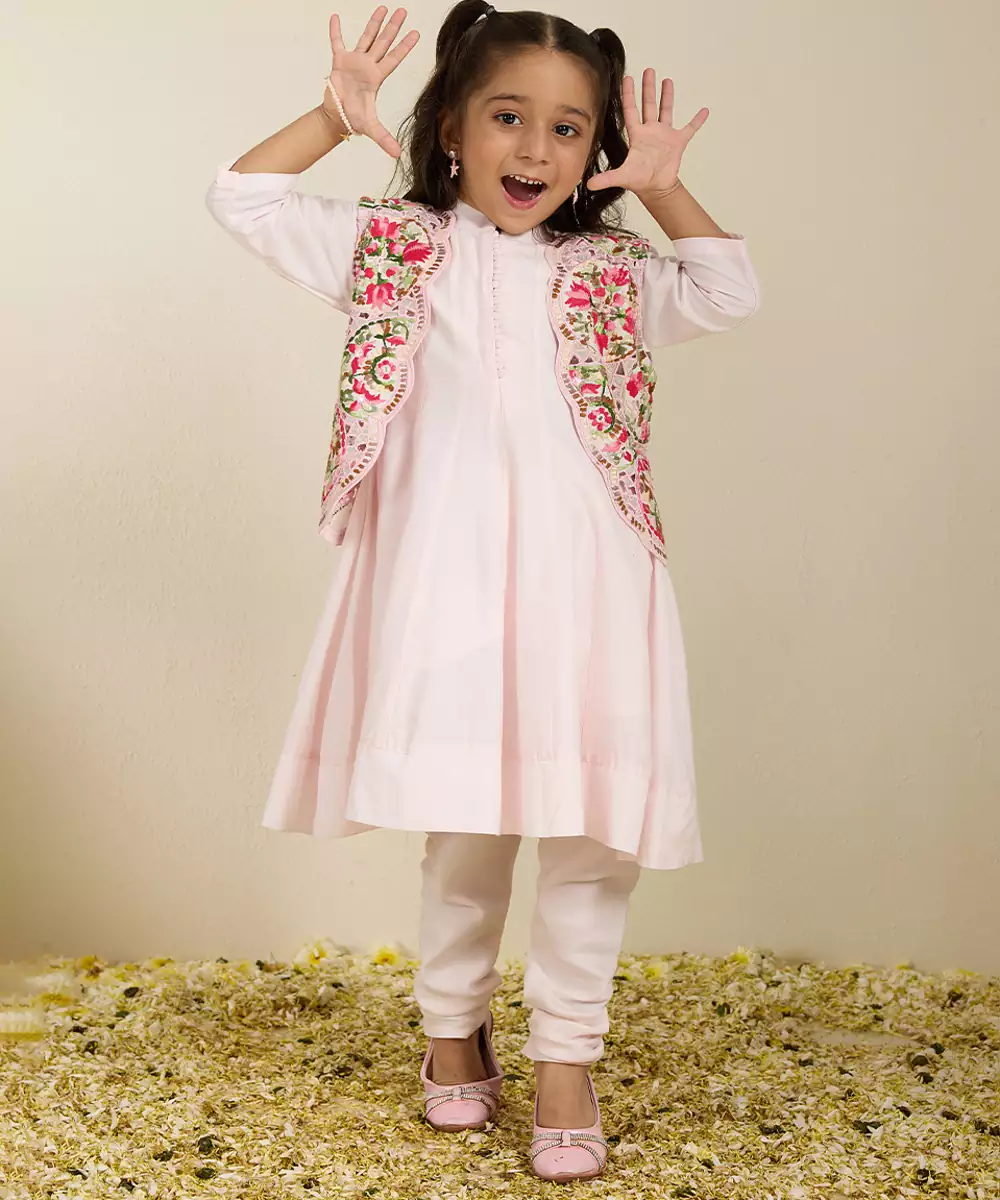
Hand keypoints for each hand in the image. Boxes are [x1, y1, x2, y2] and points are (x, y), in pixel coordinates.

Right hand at [323, 6, 419, 157]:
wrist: (336, 117)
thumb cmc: (353, 118)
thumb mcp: (371, 128)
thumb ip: (384, 139)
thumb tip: (397, 155)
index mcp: (376, 77)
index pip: (394, 58)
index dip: (405, 46)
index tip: (416, 33)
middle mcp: (368, 66)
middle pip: (383, 42)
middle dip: (393, 27)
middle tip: (403, 12)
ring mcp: (354, 61)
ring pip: (366, 38)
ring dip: (374, 23)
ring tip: (383, 8)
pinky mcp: (339, 61)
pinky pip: (337, 42)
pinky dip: (336, 31)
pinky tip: (335, 17)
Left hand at [587, 70, 707, 197]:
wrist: (656, 189)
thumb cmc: (639, 181)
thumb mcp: (622, 177)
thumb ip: (606, 178)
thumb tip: (587, 184)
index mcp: (637, 135)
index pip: (631, 110)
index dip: (629, 94)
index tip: (628, 78)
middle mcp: (650, 131)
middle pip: (649, 105)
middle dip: (648, 87)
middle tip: (648, 70)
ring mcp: (665, 135)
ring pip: (666, 110)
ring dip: (667, 96)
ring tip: (667, 80)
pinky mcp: (678, 142)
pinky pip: (690, 128)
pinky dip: (697, 121)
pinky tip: (704, 111)